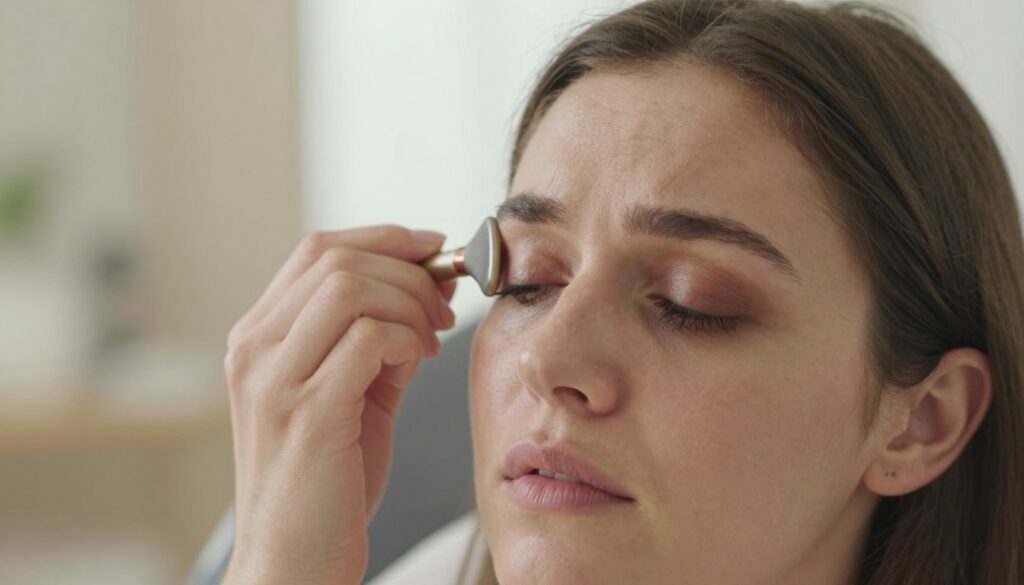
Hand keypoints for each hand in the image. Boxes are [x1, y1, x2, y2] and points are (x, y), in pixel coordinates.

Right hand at [221, 225, 456, 584]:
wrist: (295, 560)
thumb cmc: (326, 481)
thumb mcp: (355, 394)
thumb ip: (384, 338)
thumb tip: (432, 284)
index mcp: (258, 338)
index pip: (318, 251)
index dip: (384, 238)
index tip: (433, 249)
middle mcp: (254, 349)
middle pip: (336, 259)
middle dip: (408, 270)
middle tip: (443, 304)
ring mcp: (274, 380)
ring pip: (350, 288)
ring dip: (410, 301)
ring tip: (431, 337)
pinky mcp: (307, 413)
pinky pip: (369, 338)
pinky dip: (407, 336)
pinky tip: (420, 358)